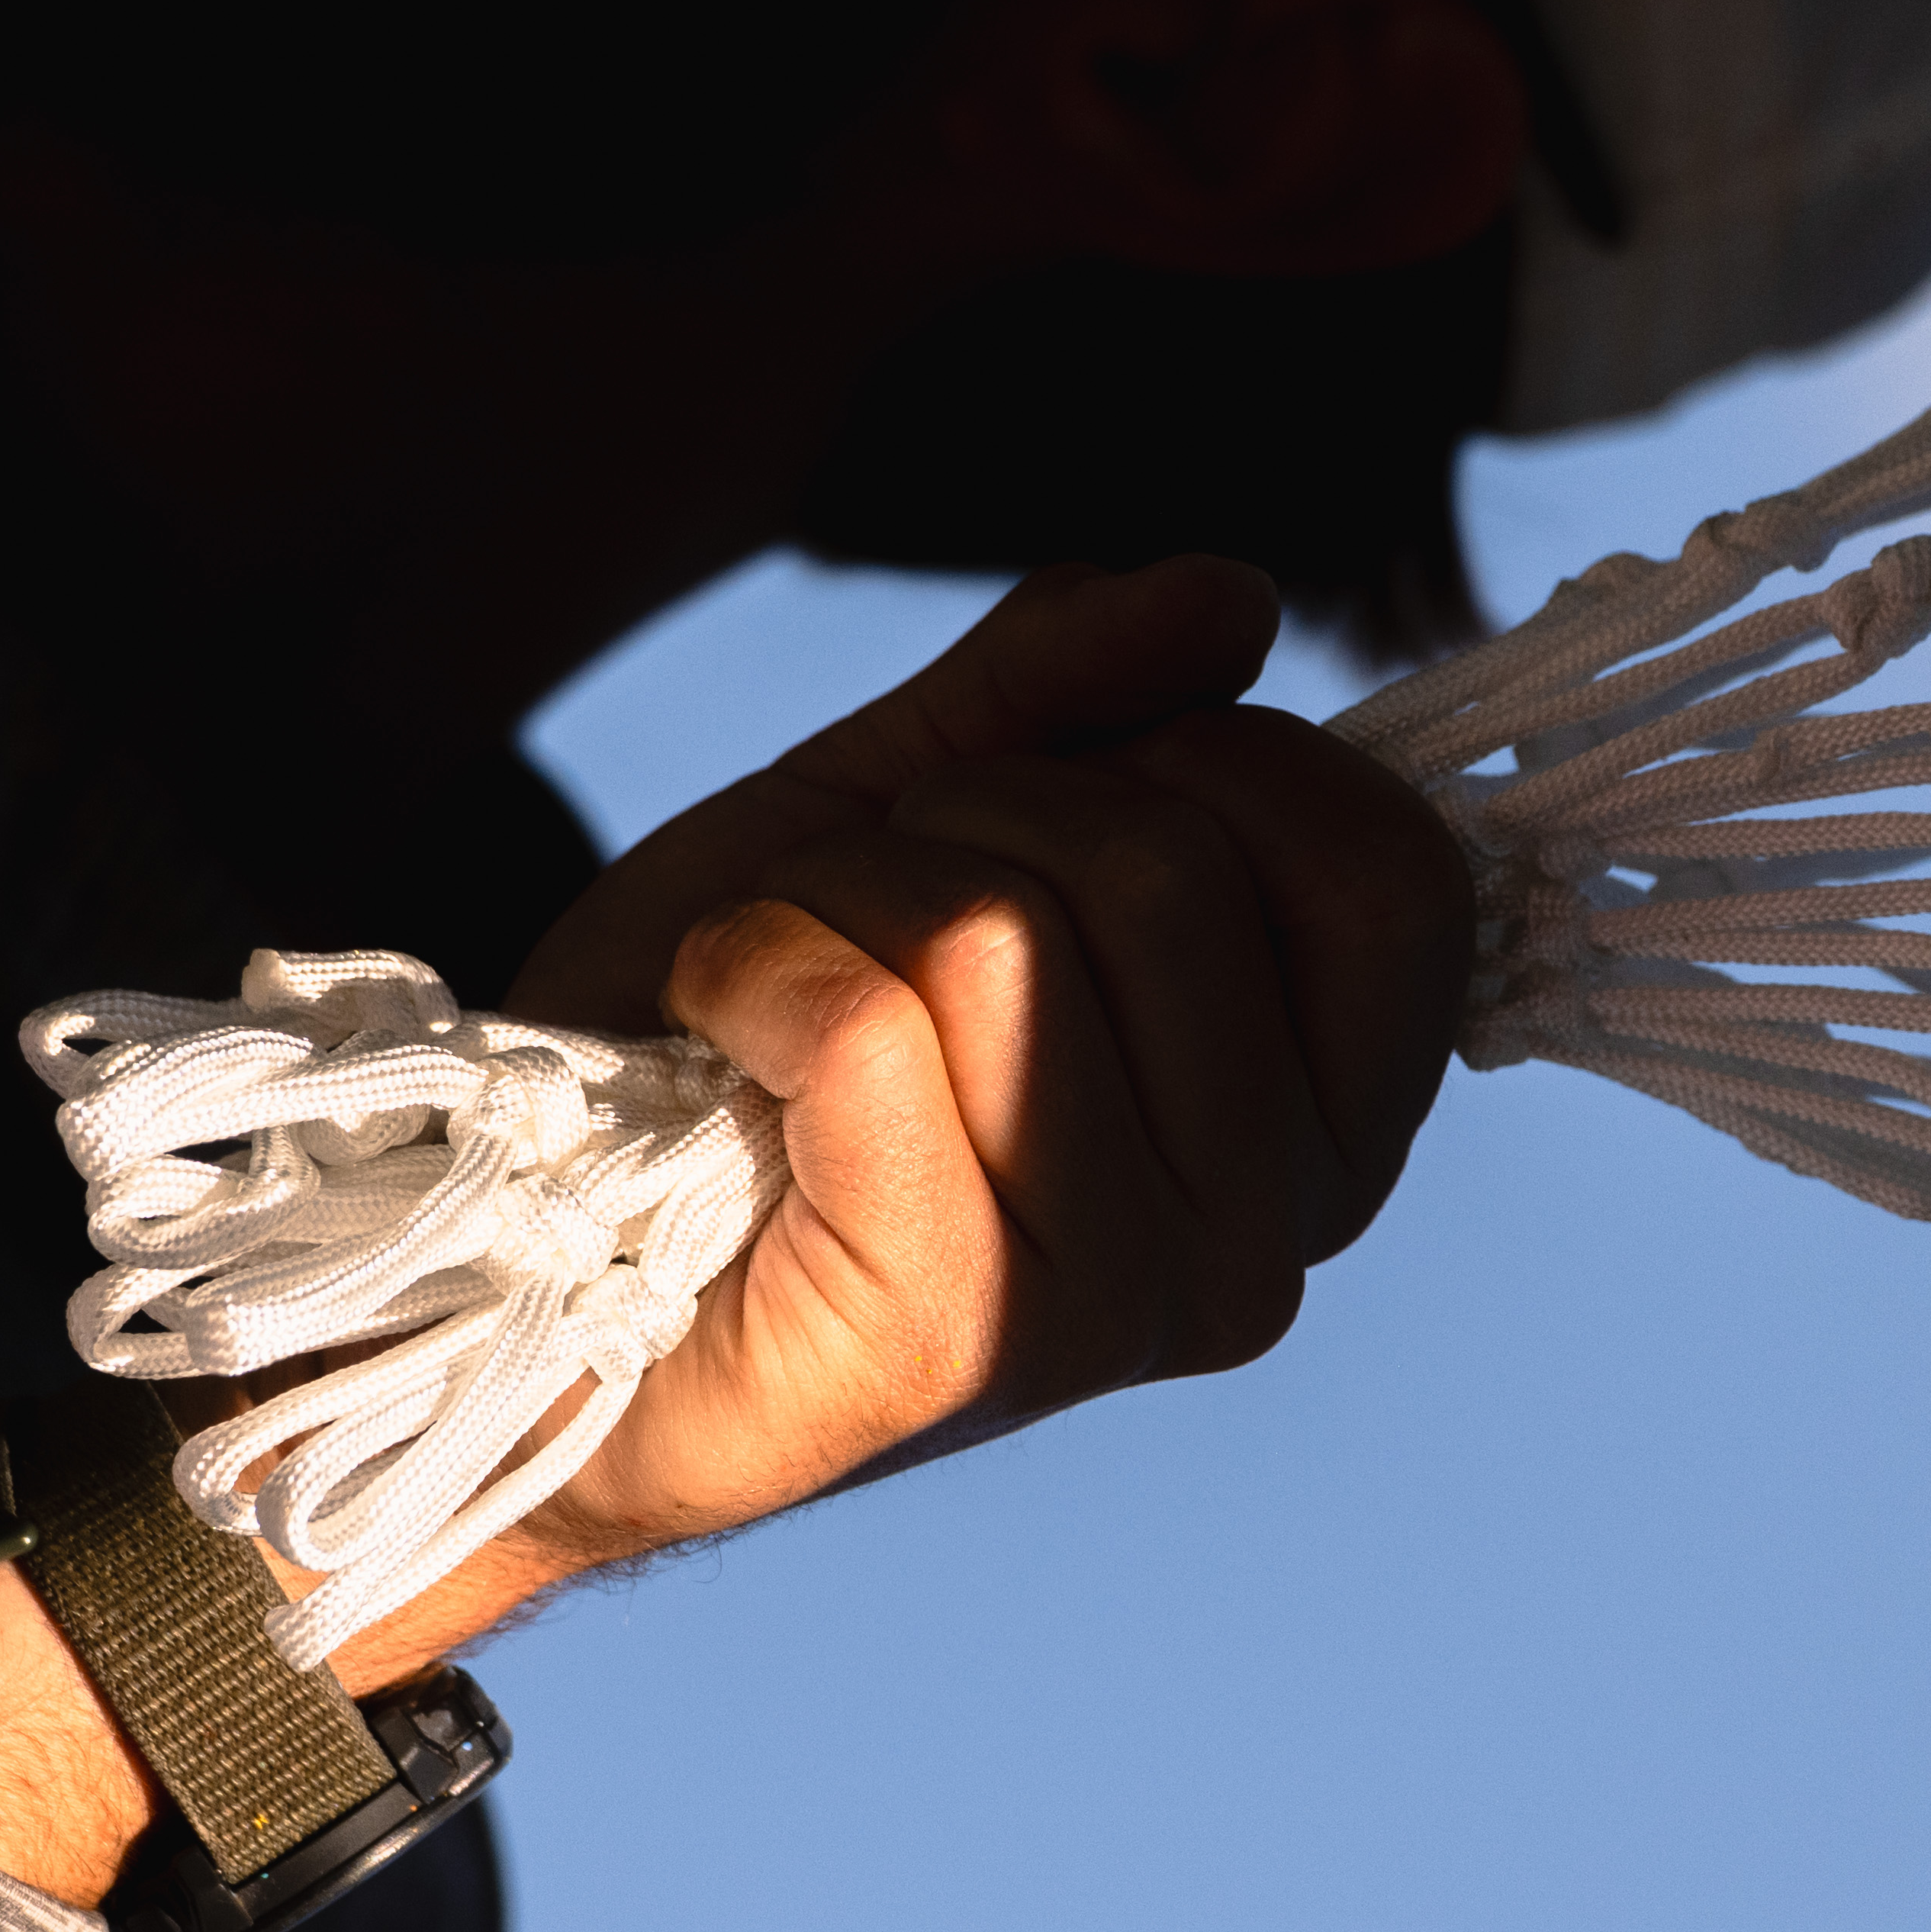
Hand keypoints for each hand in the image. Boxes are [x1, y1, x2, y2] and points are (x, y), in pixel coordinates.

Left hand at [402, 556, 1467, 1642]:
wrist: (540, 1260)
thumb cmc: (751, 1045)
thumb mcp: (924, 813)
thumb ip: (1079, 696)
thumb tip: (1230, 594)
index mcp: (1317, 1126)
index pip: (1390, 875)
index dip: (1215, 760)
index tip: (1062, 809)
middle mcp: (1264, 1239)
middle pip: (1174, 868)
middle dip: (977, 814)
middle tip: (874, 911)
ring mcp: (1121, 1305)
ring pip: (1009, 936)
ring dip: (840, 895)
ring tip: (781, 981)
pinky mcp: (951, 1337)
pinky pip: (872, 1026)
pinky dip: (747, 965)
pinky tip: (715, 1034)